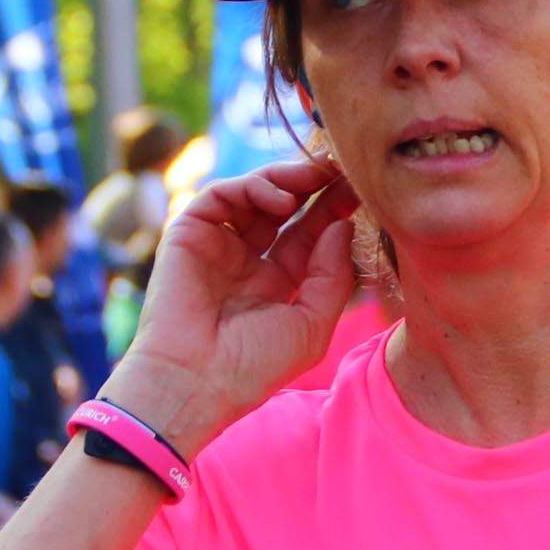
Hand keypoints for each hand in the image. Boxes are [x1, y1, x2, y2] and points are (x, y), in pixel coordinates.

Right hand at [102, 160, 359, 457]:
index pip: (309, 234)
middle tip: (340, 167)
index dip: (333, 210)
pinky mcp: (189, 233)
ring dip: (286, 179)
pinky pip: (221, 195)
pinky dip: (251, 186)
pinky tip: (281, 199)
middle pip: (285, 208)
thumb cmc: (253, 367)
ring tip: (313, 179)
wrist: (195, 381)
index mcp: (277, 282)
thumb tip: (343, 225)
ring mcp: (217, 245)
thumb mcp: (312, 324)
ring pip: (253, 194)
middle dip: (314, 185)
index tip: (361, 189)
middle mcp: (247, 260)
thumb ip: (333, 275)